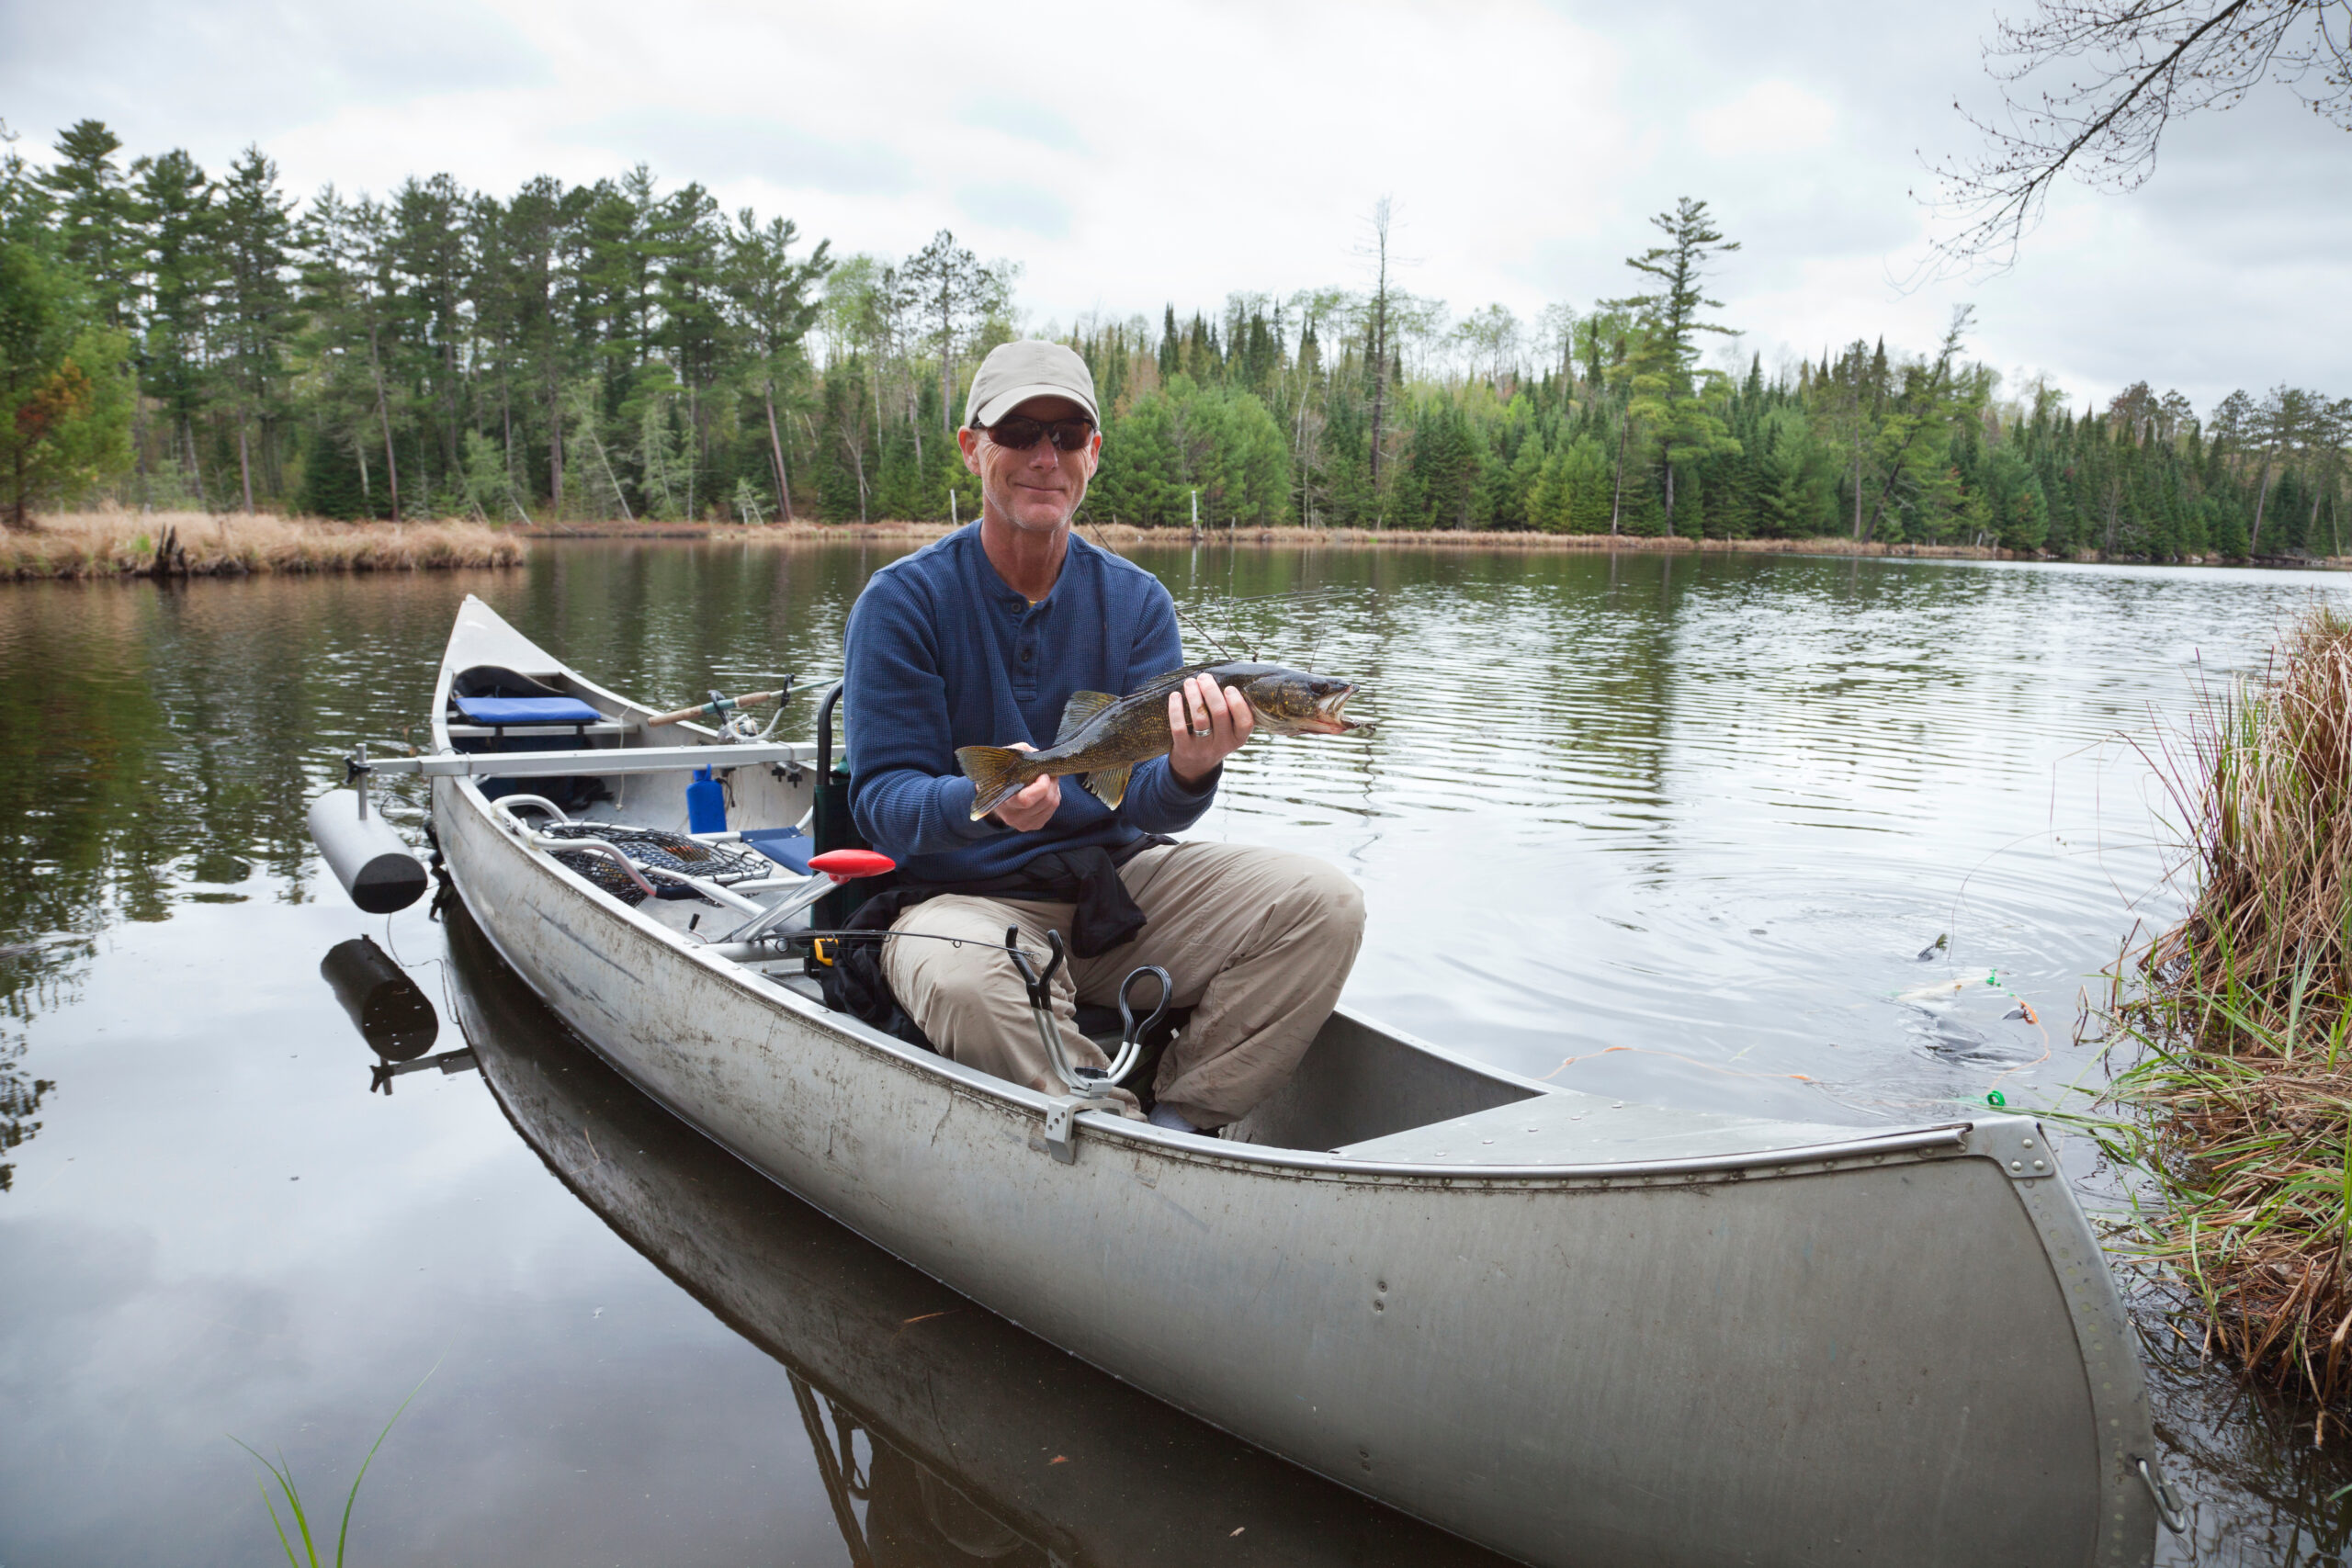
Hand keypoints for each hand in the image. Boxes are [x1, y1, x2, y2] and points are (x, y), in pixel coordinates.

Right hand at [987, 742, 1061, 830]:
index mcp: (1003, 801)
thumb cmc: (1003, 772)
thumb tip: (1039, 756)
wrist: (996, 792)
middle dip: (1051, 783)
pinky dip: (1053, 797)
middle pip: (1045, 801)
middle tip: (1046, 773)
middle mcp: (1012, 816)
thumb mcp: (1009, 757)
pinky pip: (1052, 810)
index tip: (1042, 773)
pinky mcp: (1034, 825)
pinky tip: (1044, 791)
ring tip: (1045, 780)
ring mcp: (1024, 823)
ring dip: (1054, 789)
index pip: (1026, 800)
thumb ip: (1023, 753)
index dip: (1040, 785)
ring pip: (1052, 805)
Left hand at [1167, 673, 1252, 789]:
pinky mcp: (1184, 749)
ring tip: (1190, 682)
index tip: (1229, 688)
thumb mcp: (1229, 732)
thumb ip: (1231, 713)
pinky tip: (1175, 696)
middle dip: (1211, 691)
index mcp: (1238, 738)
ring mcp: (1203, 748)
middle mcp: (1222, 744)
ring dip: (1194, 695)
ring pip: (1200, 717)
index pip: (1245, 722)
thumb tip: (1222, 678)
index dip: (1237, 703)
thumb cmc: (1214, 738)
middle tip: (1203, 677)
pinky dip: (1176, 709)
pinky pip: (1179, 727)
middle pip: (1220, 713)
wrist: (1194, 767)